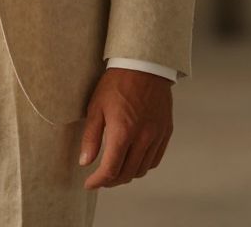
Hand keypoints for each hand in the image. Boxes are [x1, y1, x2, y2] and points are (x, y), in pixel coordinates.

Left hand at [79, 68, 172, 188]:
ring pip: (142, 169)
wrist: (143, 66)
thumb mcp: (96, 106)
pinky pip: (155, 160)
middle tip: (100, 179)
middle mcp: (143, 138)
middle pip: (127, 173)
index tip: (89, 183)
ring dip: (127, 175)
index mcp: (123, 132)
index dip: (98, 181)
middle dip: (111, 181)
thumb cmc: (116, 83)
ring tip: (115, 170)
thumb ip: (91, 137)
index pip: (111, 169)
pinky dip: (143, 166)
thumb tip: (85, 161)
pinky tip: (133, 160)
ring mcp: (157, 136)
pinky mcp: (166, 132)